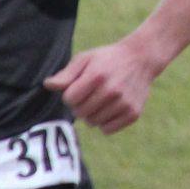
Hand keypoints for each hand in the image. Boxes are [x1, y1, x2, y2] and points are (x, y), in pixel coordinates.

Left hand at [44, 39, 162, 133]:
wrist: (141, 59)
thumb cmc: (107, 59)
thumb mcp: (86, 59)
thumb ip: (66, 74)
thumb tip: (48, 85)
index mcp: (97, 76)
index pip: (69, 99)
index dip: (71, 94)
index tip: (79, 86)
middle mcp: (112, 91)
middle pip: (80, 113)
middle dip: (80, 105)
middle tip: (90, 94)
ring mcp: (124, 103)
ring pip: (93, 123)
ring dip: (92, 114)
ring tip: (101, 100)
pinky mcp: (133, 114)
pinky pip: (107, 130)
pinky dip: (105, 122)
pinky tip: (110, 108)